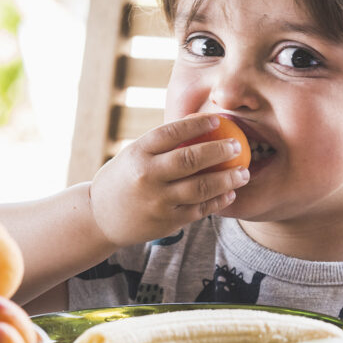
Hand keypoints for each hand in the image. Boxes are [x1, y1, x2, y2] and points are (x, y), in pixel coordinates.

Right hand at [89, 114, 249, 246]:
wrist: (100, 218)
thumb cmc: (123, 180)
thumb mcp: (133, 156)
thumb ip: (161, 146)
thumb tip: (201, 125)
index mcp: (138, 153)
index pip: (171, 132)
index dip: (197, 124)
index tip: (218, 120)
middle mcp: (147, 176)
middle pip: (190, 159)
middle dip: (219, 151)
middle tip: (237, 146)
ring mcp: (158, 201)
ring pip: (200, 188)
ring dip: (227, 179)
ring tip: (243, 172)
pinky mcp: (167, 221)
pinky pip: (199, 209)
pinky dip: (218, 201)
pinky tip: (230, 193)